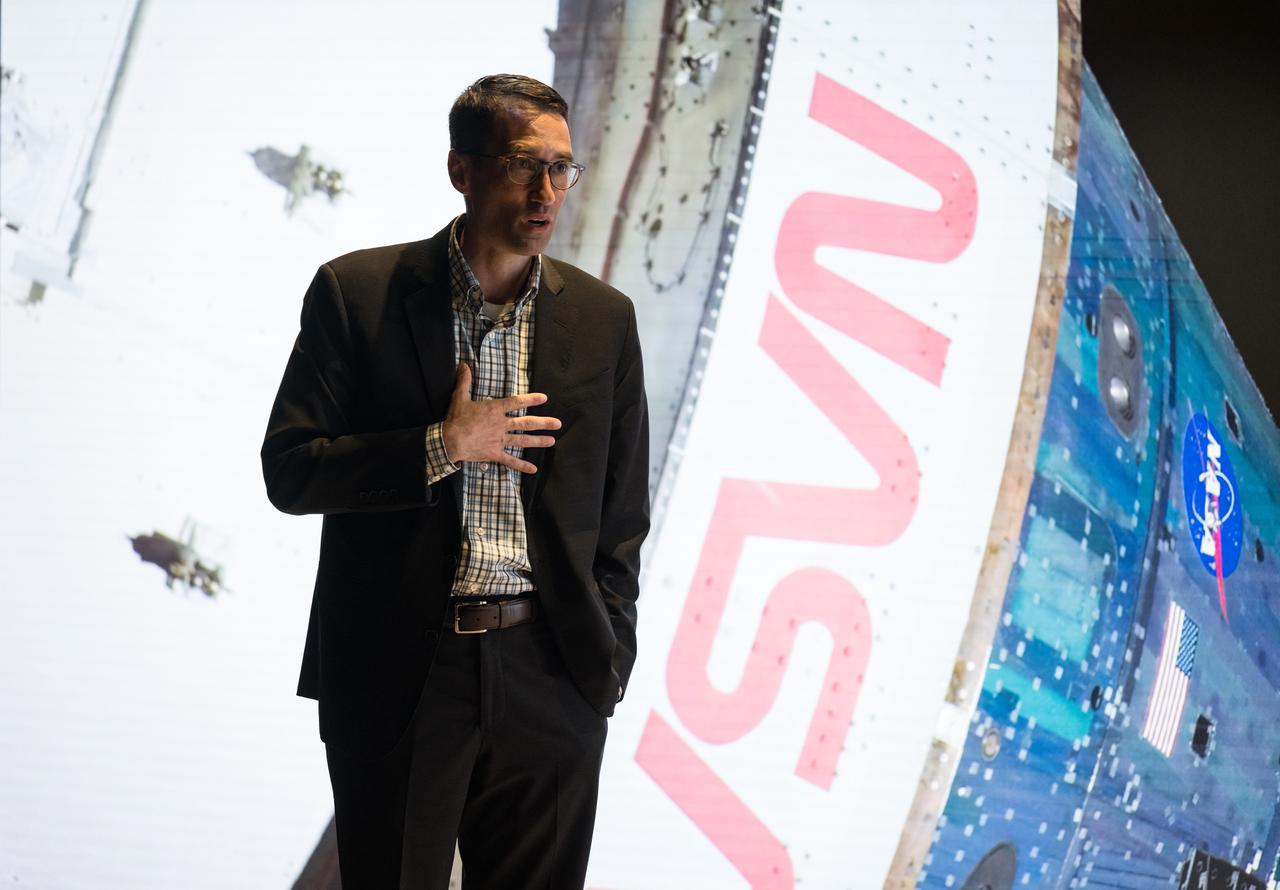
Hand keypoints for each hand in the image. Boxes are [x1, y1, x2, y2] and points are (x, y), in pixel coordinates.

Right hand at [441, 362, 560, 472]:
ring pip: (523, 441)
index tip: (544, 398)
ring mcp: (499, 440)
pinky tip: (533, 469)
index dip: (531, 400)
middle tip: (558, 424)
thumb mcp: (460, 397)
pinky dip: (522, 466)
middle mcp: (501, 425)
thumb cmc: (456, 419)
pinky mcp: (495, 454)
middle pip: (526, 423)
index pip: (516, 402)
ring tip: (552, 441)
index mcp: (494, 410)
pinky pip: (510, 460)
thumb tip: (464, 365)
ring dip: (538, 441)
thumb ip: (465, 381)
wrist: (450, 441)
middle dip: (544, 423)